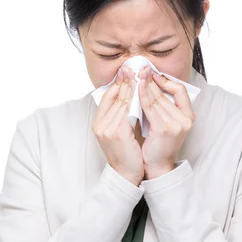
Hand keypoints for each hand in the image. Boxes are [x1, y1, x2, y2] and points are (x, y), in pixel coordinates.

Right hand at [91, 67, 144, 185]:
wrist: (126, 174)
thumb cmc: (127, 153)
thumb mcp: (121, 131)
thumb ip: (123, 116)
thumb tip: (132, 97)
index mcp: (99, 123)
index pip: (107, 97)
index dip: (117, 83)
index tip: (126, 72)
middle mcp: (99, 124)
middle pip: (113, 96)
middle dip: (125, 81)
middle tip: (133, 67)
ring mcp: (107, 128)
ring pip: (121, 101)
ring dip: (131, 87)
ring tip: (139, 76)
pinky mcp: (117, 132)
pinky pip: (127, 111)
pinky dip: (135, 100)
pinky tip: (142, 92)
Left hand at [138, 66, 194, 179]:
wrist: (157, 165)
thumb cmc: (158, 144)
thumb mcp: (166, 123)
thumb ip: (164, 107)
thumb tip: (152, 84)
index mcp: (189, 116)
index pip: (181, 90)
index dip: (167, 81)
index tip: (154, 74)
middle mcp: (185, 119)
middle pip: (166, 93)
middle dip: (152, 80)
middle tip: (140, 68)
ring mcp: (176, 124)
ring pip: (157, 99)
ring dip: (145, 86)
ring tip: (135, 75)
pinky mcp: (164, 128)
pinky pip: (150, 108)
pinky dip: (141, 97)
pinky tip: (135, 89)